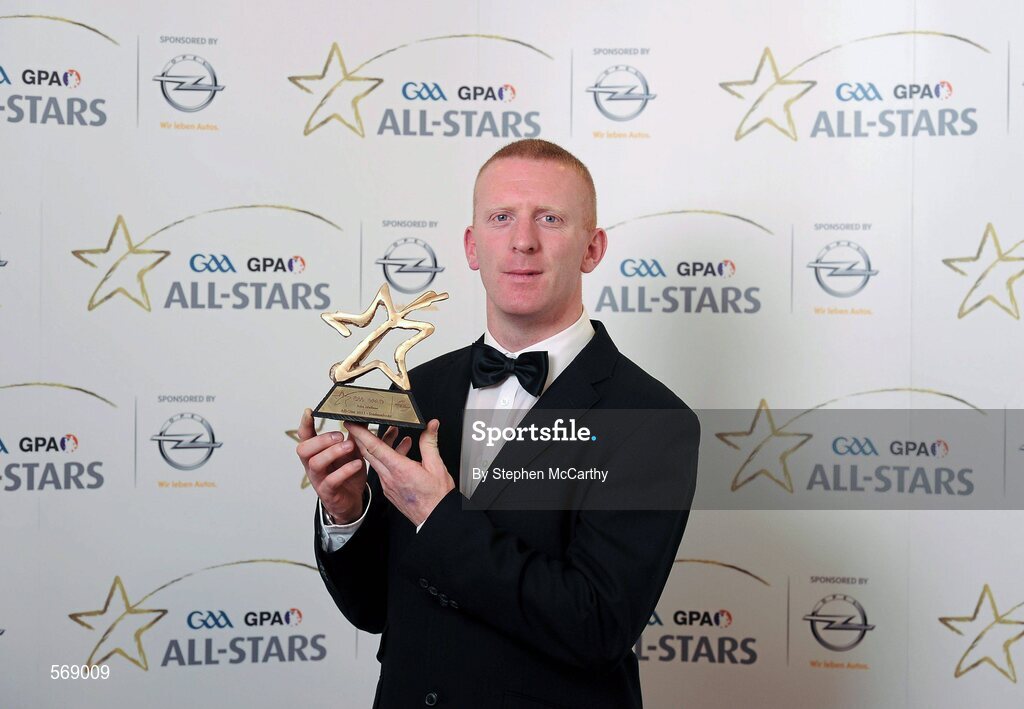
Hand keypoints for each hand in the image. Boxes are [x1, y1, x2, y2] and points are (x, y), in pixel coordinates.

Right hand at [295, 408, 406, 522]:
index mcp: (316, 452)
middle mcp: (312, 465)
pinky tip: (357, 464)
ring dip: (332, 452)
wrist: (352, 500)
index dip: (305, 424)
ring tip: (349, 446)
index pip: (304, 436)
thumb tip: (364, 415)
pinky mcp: (328, 492)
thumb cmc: (348, 473)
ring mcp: (318, 479)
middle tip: (339, 435)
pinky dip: (344, 471)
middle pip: (304, 449)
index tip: (310, 411)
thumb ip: (355, 434)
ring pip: (316, 463)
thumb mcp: (352, 451)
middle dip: (321, 439)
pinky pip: (331, 481)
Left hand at [346, 419, 453, 526]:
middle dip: (361, 436)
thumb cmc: (436, 497)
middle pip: (368, 453)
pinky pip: (382, 469)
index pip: (374, 447)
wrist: (435, 518)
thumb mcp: (436, 466)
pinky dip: (385, 457)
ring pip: (376, 461)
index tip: (352, 424)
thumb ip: (430, 443)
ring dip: (379, 445)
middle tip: (358, 424)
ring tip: (392, 433)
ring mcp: (387, 485)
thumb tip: (431, 426)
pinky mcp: (389, 490)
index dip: (361, 434)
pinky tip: (399, 451)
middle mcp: (389, 478)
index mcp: (399, 470)